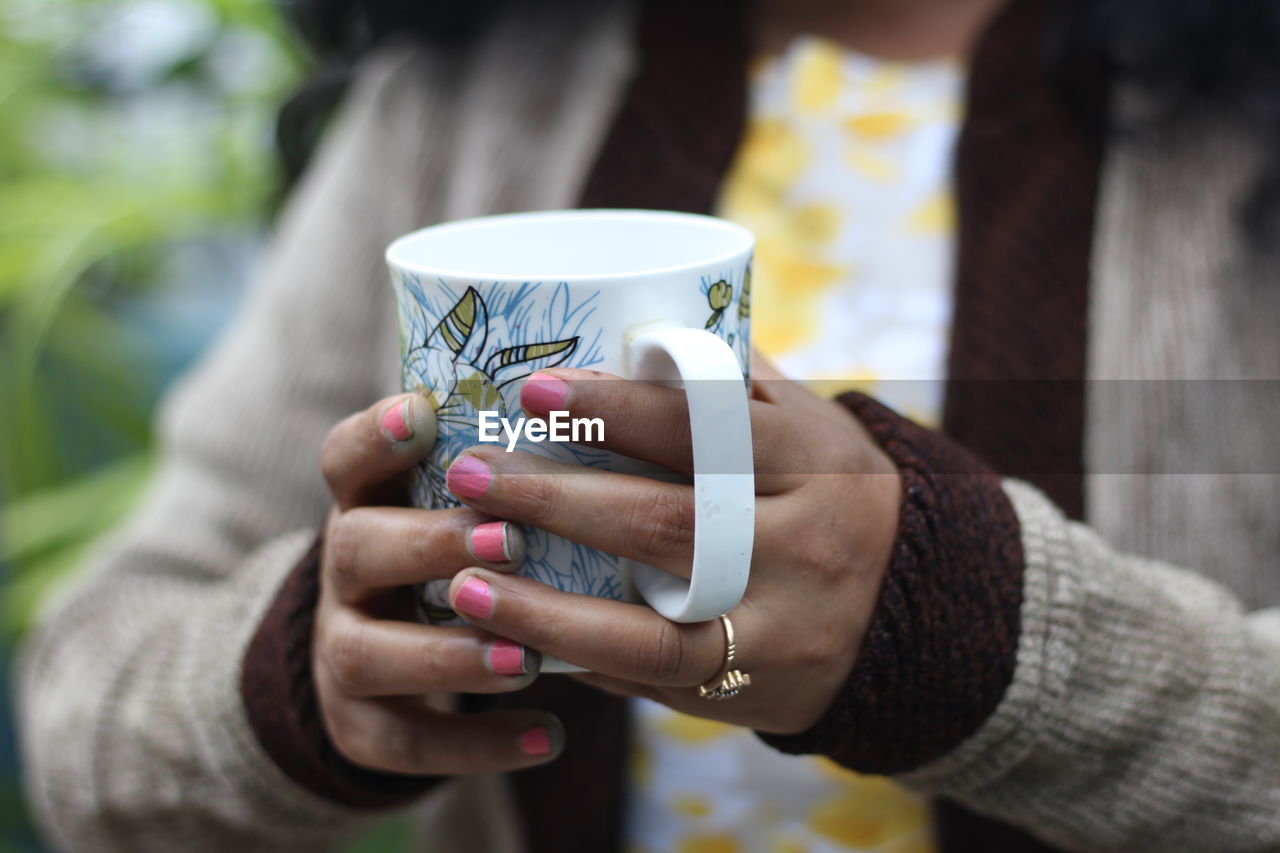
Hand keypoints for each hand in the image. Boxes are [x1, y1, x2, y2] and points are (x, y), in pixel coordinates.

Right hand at [313, 391, 562, 774]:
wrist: (391, 664)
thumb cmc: (460, 554)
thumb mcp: (462, 504)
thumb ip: (507, 468)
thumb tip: (598, 404)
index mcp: (371, 502)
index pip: (346, 457)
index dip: (375, 434)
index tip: (424, 414)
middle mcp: (343, 569)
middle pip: (355, 547)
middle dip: (431, 545)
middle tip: (510, 542)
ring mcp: (340, 649)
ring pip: (365, 653)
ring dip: (446, 656)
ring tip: (523, 661)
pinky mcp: (357, 723)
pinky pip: (401, 742)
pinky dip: (474, 744)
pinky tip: (548, 738)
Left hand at [439, 356, 900, 734]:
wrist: (914, 615)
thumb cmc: (833, 494)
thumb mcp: (811, 425)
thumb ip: (734, 379)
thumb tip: (632, 320)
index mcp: (812, 461)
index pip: (709, 429)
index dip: (619, 409)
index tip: (535, 387)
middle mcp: (798, 546)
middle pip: (666, 524)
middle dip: (556, 499)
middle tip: (468, 472)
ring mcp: (774, 629)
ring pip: (652, 629)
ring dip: (546, 608)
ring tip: (461, 581)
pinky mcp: (746, 690)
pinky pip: (653, 681)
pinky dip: (580, 659)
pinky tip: (510, 640)